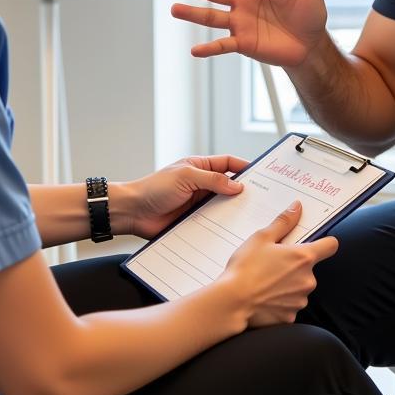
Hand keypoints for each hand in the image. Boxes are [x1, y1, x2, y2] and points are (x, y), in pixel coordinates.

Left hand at [119, 155, 248, 239]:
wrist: (133, 213)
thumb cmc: (154, 188)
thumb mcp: (186, 177)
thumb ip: (212, 180)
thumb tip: (237, 185)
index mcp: (199, 167)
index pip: (227, 163)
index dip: (244, 167)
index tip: (261, 174)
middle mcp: (201, 185)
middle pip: (227, 186)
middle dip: (242, 191)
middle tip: (260, 199)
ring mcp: (197, 204)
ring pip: (222, 206)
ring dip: (232, 210)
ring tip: (249, 217)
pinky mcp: (193, 221)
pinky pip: (212, 223)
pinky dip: (221, 226)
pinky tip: (231, 232)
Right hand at [170, 0, 328, 65]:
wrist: (313, 43)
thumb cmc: (310, 10)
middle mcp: (243, 1)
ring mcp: (241, 23)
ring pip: (212, 17)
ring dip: (193, 14)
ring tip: (175, 9)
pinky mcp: (244, 43)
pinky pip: (223, 45)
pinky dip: (209, 48)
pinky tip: (194, 50)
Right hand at [220, 201, 337, 327]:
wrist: (232, 302)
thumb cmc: (246, 268)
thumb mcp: (262, 237)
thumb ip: (284, 222)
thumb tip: (297, 207)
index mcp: (303, 257)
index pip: (331, 245)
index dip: (325, 242)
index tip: (316, 242)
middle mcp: (308, 280)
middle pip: (309, 268)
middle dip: (296, 265)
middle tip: (274, 262)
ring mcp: (300, 300)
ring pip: (300, 287)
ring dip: (289, 284)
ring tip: (266, 280)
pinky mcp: (290, 317)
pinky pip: (290, 305)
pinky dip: (281, 301)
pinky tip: (264, 297)